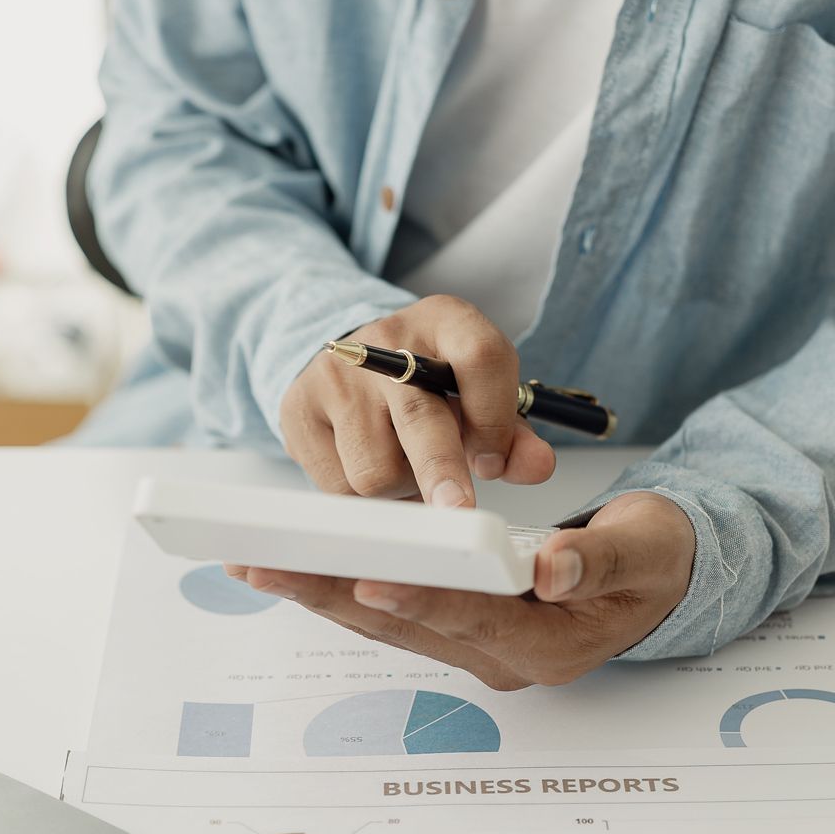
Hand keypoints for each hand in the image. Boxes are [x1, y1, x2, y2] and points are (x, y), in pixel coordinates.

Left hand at [229, 491, 695, 688]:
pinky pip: (397, 609)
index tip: (365, 577)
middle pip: (406, 624)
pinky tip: (304, 567)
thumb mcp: (644, 548)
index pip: (473, 618)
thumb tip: (550, 570)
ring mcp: (479, 646)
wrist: (659, 571)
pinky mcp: (464, 627)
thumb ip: (597, 560)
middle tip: (263, 566)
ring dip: (324, 592)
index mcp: (548, 643)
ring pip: (389, 621)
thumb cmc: (656, 556)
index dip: (420, 597)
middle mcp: (503, 656)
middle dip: (332, 593)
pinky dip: (347, 585)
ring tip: (258, 564)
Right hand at [280, 295, 555, 505]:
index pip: (480, 358)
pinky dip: (363, 497)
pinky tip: (371, 468)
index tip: (494, 464)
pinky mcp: (297, 409)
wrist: (353, 360)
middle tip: (458, 512)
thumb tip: (537, 466)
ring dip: (400, 489)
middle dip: (442, 471)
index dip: (494, 418)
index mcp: (446, 321)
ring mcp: (334, 374)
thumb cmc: (430, 386)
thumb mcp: (479, 396)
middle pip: (420, 416)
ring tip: (407, 468)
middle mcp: (386, 340)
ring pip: (376, 469)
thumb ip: (513, 436)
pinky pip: (337, 485)